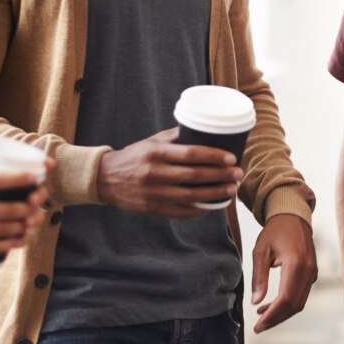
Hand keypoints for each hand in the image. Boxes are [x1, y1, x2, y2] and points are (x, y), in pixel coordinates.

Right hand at [96, 128, 242, 217]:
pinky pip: (180, 212)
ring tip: (231, 190)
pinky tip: (212, 205)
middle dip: (220, 176)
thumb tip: (203, 131)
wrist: (105, 179)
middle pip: (195, 176)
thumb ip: (175, 138)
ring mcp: (153, 193)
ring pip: (191, 196)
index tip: (231, 157)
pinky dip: (198, 210)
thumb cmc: (134, 157)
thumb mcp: (151, 142)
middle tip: (238, 174)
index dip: (214, 156)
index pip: (191, 154)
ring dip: (215, 194)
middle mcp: (155, 173)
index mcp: (156, 153)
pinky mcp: (152, 209)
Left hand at [251, 214, 316, 331]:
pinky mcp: (312, 273)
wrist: (293, 216)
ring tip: (262, 316)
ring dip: (282, 313)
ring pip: (299, 302)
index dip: (272, 315)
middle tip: (259, 327)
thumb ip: (259, 277)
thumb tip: (256, 302)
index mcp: (296, 263)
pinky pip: (302, 294)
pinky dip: (288, 304)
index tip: (258, 326)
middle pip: (294, 305)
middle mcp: (308, 270)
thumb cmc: (274, 231)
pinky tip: (272, 305)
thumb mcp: (260, 251)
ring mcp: (313, 272)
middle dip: (276, 319)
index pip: (286, 298)